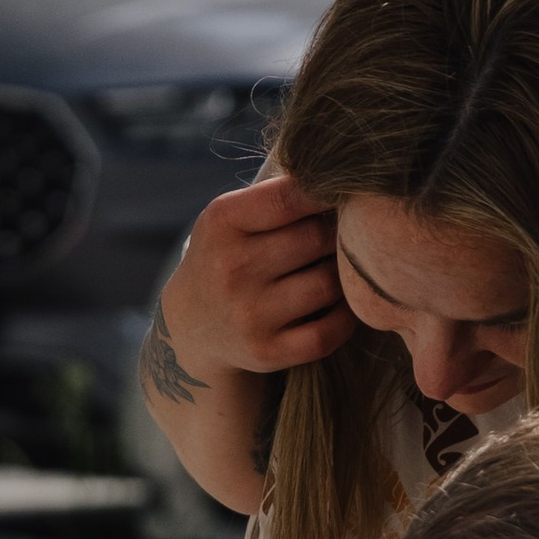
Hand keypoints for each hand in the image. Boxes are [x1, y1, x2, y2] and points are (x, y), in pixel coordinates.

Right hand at [155, 173, 352, 386]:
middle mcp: (231, 269)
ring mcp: (249, 315)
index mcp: (223, 223)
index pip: (290, 197)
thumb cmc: (227, 256)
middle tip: (344, 235)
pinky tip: (340, 303)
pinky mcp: (267, 353)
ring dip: (343, 275)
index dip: (327, 192)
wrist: (193, 326)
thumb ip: (279, 197)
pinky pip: (328, 332)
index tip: (342, 192)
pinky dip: (345, 316)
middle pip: (316, 239)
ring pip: (328, 284)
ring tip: (338, 268)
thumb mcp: (232, 217)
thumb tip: (346, 186)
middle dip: (338, 234)